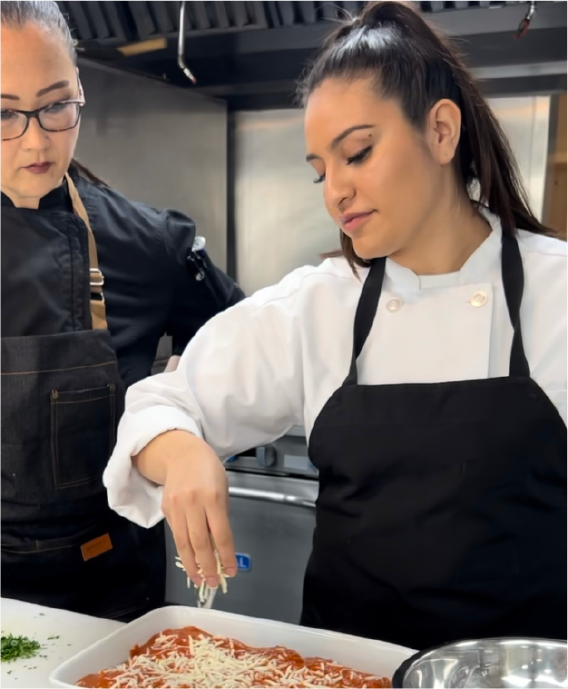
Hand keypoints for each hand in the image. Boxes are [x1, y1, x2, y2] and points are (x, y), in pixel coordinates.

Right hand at [135, 431, 235, 587]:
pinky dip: (184, 549)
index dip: (226, 556)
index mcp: (212, 497)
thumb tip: (220, 546)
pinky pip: (176, 534)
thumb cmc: (209, 470)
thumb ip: (221, 516)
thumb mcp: (223, 489)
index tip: (231, 570)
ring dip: (192, 565)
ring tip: (199, 579)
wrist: (182, 454)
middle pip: (200, 542)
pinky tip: (190, 560)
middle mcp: (192, 503)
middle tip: (214, 582)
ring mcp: (176, 507)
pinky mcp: (165, 509)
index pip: (221, 534)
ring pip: (183, 543)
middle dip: (208, 566)